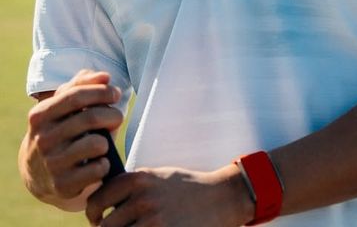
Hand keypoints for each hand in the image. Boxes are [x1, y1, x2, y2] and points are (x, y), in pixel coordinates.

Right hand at [19, 69, 121, 209]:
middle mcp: (42, 140)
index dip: (102, 92)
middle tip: (117, 117)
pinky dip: (104, 164)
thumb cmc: (61, 129)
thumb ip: (82, 84)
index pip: (77, 95)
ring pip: (97, 144)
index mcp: (40, 115)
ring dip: (108, 141)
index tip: (116, 94)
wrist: (38, 174)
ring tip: (103, 142)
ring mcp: (52, 164)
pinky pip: (98, 169)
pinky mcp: (63, 186)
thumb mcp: (63, 105)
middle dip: (113, 115)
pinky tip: (98, 162)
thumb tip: (104, 76)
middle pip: (91, 118)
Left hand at [85, 164, 253, 226]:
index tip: (97, 218)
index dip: (93, 212)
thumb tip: (102, 204)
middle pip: (105, 226)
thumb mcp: (157, 178)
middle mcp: (143, 198)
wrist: (219, 198)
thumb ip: (132, 187)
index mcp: (139, 178)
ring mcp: (153, 220)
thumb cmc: (185, 188)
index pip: (98, 199)